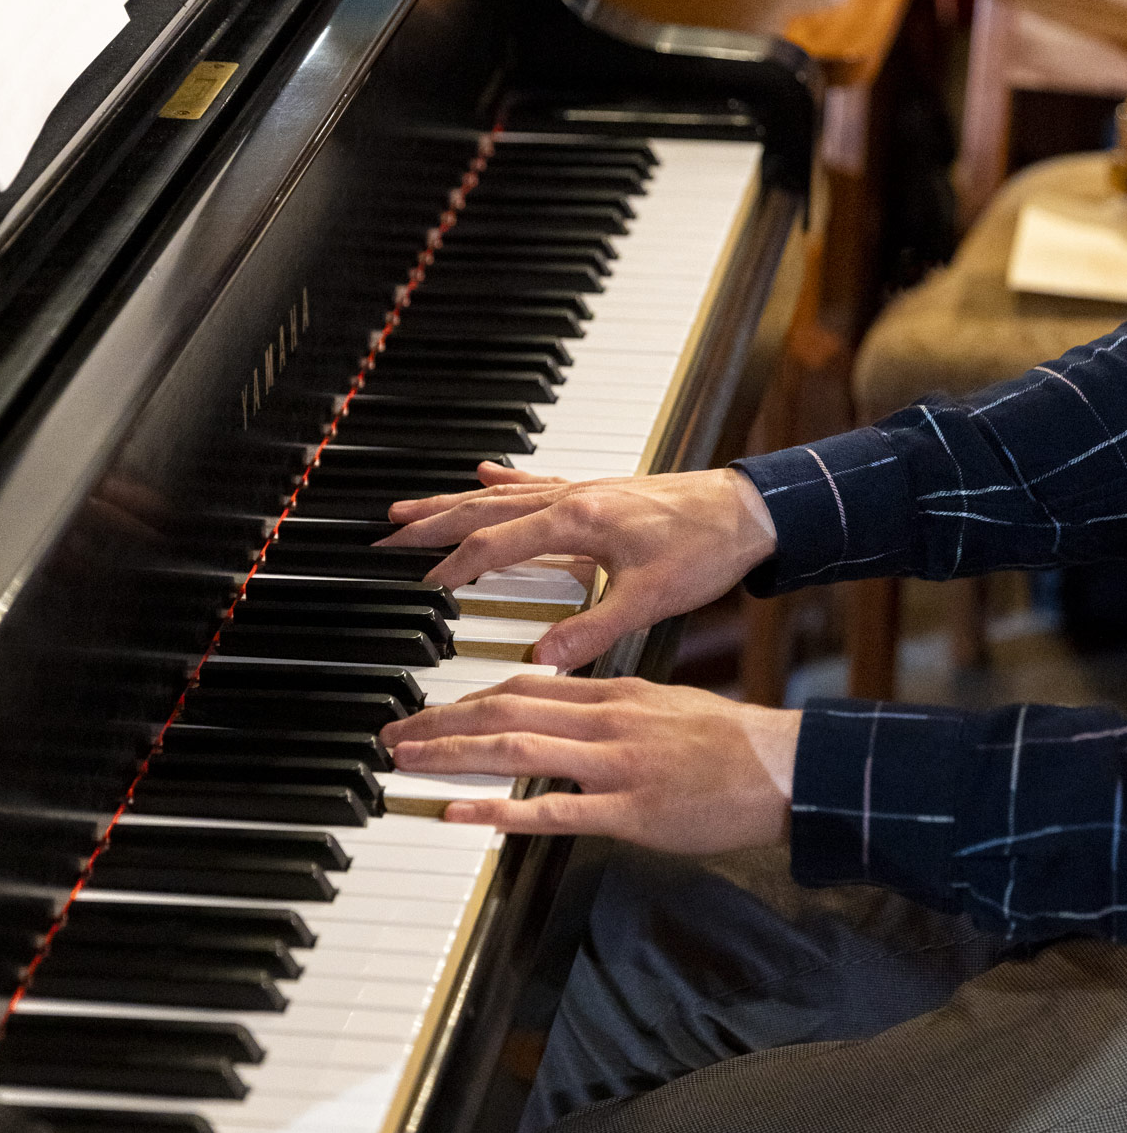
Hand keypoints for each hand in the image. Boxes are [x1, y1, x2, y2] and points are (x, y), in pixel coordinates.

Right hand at [382, 463, 777, 670]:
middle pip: (482, 510)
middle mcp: (570, 498)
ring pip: (499, 495)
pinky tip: (483, 472)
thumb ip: (591, 630)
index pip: (495, 545)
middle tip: (385, 536)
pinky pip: (534, 482)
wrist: (748, 510)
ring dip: (451, 501)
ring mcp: (580, 489)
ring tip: (408, 508)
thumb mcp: (649, 600)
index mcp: (576, 522)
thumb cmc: (706, 549)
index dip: (454, 568)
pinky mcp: (595, 490)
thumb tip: (540, 659)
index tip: (420, 586)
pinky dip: (502, 480)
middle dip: (430, 524)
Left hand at [383, 672, 798, 845]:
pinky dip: (501, 808)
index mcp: (611, 693)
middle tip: (395, 737)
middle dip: (440, 723)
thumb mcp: (661, 704)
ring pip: (517, 748)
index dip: (465, 697)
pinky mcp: (630, 811)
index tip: (428, 711)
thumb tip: (561, 711)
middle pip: (504, 709)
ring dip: (453, 755)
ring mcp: (615, 765)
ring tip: (408, 763)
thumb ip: (608, 707)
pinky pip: (554, 808)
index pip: (521, 685)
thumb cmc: (726, 743)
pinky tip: (462, 812)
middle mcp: (604, 720)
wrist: (782, 768)